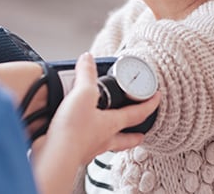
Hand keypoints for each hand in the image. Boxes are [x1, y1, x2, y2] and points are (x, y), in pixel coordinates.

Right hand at [32, 52, 160, 193]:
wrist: (56, 154)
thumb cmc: (74, 129)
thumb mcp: (83, 93)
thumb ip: (86, 75)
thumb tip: (88, 59)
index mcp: (112, 123)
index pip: (137, 114)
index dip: (149, 105)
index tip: (157, 99)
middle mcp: (104, 139)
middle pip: (126, 138)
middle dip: (135, 136)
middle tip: (141, 134)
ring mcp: (90, 149)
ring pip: (107, 146)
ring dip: (112, 141)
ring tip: (110, 137)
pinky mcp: (74, 154)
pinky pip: (87, 149)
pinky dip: (88, 144)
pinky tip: (81, 139)